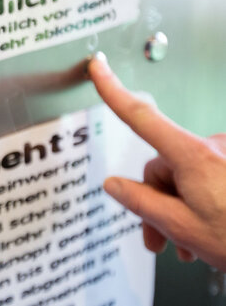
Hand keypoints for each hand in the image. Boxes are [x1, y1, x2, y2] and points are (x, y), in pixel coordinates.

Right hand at [88, 53, 225, 269]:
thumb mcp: (181, 226)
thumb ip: (141, 202)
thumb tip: (114, 185)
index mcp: (193, 156)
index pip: (141, 117)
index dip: (114, 91)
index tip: (99, 67)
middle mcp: (213, 147)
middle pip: (161, 166)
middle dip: (155, 200)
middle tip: (157, 236)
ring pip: (182, 175)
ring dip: (177, 206)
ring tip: (185, 243)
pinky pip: (203, 177)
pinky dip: (197, 201)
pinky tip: (202, 229)